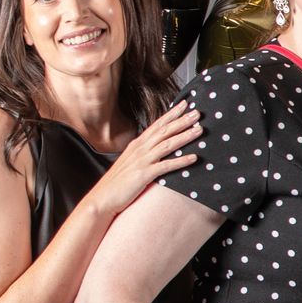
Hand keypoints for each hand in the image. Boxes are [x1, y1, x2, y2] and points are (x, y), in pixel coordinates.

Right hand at [90, 101, 201, 217]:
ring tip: (199, 130)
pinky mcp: (144, 174)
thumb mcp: (131, 162)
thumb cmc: (117, 182)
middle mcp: (140, 149)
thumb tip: (157, 148)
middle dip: (181, 121)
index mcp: (137, 145)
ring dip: (184, 136)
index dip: (171, 114)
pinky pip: (166, 166)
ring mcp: (142, 161)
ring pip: (167, 144)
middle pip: (164, 131)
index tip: (185, 104)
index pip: (157, 125)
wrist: (102, 198)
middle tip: (197, 112)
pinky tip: (194, 158)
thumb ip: (144, 153)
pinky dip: (180, 161)